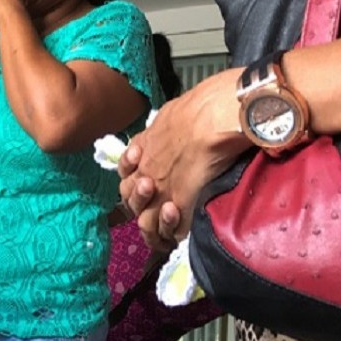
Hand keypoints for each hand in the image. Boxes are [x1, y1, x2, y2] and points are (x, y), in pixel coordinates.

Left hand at [118, 68, 250, 248]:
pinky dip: (176, 234)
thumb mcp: (169, 114)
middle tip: (158, 203)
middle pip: (130, 201)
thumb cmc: (199, 106)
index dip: (133, 184)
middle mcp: (145, 172)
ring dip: (155, 225)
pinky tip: (183, 231)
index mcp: (142, 150)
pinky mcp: (181, 205)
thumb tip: (170, 125)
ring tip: (172, 215)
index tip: (147, 182)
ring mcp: (160, 191)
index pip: (126, 177)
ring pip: (146, 222)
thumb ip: (163, 127)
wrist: (214, 115)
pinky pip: (172, 231)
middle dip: (139, 206)